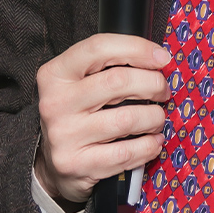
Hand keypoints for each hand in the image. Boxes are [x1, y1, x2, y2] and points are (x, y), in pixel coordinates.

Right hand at [35, 33, 170, 204]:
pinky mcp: (76, 165)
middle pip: (118, 81)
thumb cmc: (76, 112)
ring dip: (154, 117)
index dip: (137, 48)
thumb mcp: (80, 82)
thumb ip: (109, 65)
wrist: (51, 164)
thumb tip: (158, 59)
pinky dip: (148, 146)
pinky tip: (153, 142)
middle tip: (163, 90)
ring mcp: (64, 136)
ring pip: (127, 119)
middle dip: (153, 83)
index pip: (99, 47)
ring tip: (157, 117)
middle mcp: (55, 102)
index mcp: (55, 73)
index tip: (161, 57)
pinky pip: (125, 153)